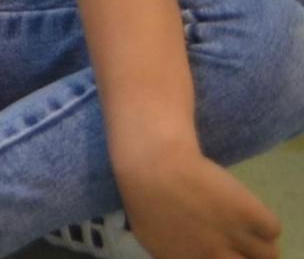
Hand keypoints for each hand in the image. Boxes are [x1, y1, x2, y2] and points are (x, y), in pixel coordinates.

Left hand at [121, 151, 279, 258]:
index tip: (228, 252)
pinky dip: (263, 221)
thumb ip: (178, 255)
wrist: (154, 166)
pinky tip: (247, 210)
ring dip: (259, 242)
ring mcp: (235, 237)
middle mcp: (217, 257)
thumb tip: (191, 256)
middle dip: (247, 257)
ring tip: (246, 227)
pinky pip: (272, 228)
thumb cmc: (143, 198)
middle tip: (240, 243)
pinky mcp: (250, 214)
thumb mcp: (153, 238)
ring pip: (268, 254)